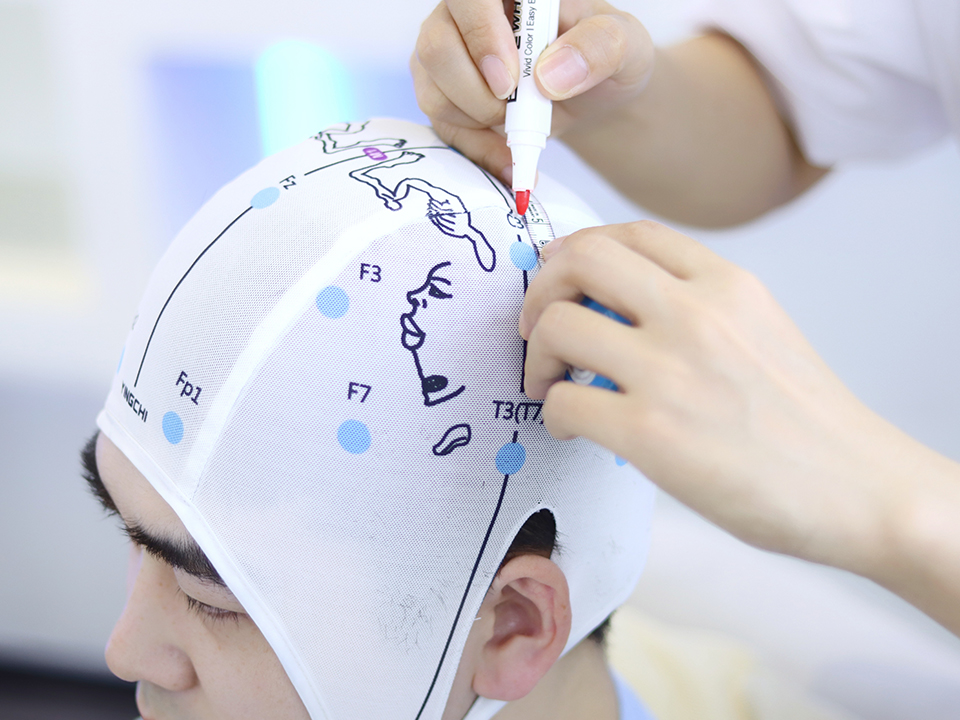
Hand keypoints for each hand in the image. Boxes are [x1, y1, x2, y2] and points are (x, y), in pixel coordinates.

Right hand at [411, 0, 654, 182]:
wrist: (592, 96)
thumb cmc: (603, 58)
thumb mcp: (624, 46)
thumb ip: (599, 48)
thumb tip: (550, 77)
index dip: (480, 36)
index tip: (510, 81)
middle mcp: (465, 16)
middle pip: (436, 47)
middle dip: (477, 93)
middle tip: (517, 108)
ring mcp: (448, 57)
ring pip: (432, 92)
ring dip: (479, 122)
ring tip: (522, 126)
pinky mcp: (444, 98)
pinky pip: (441, 128)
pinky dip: (478, 150)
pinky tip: (510, 157)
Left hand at [519, 221, 920, 574]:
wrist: (857, 489)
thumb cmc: (807, 421)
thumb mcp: (763, 329)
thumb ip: (699, 306)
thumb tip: (619, 308)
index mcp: (727, 284)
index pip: (634, 233)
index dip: (579, 247)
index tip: (559, 276)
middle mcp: (695, 313)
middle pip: (580, 259)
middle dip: (540, 289)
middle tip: (536, 327)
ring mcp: (670, 370)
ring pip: (557, 324)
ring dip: (536, 355)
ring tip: (550, 383)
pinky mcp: (649, 431)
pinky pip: (562, 401)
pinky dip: (553, 413)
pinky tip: (572, 428)